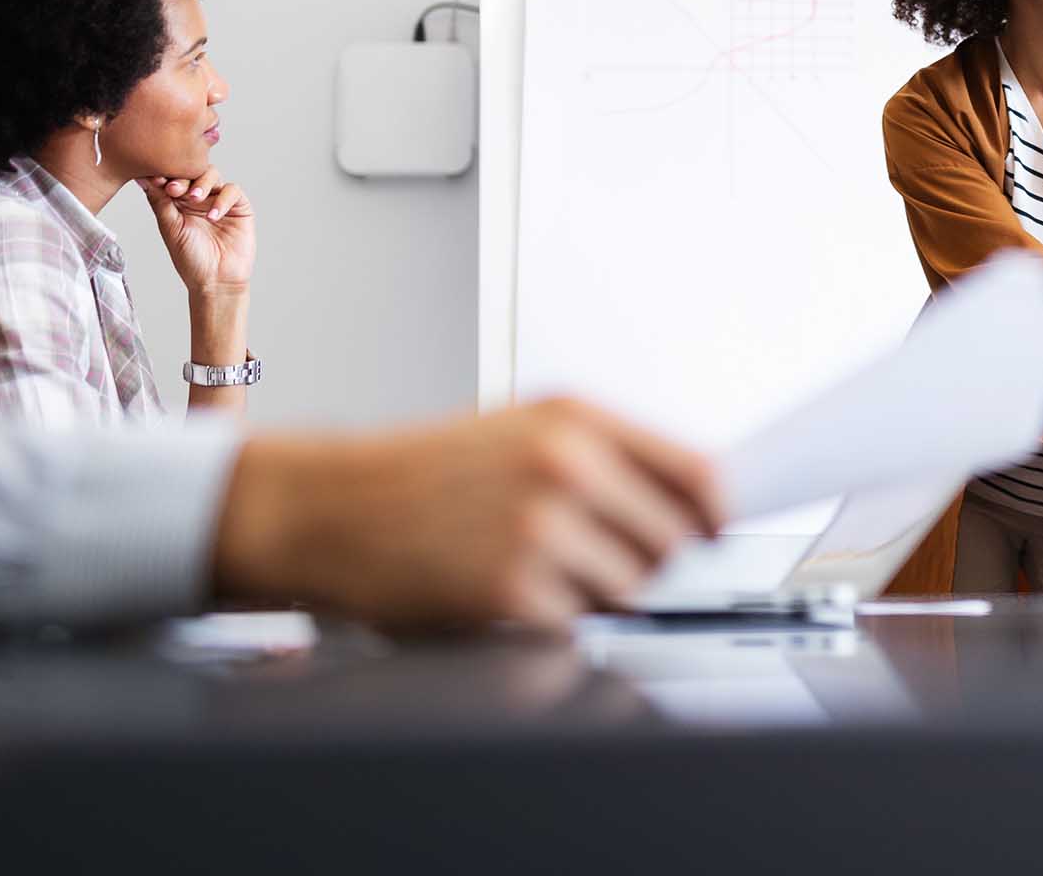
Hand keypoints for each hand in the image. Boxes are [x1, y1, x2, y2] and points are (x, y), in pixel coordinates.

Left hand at [143, 169, 254, 292]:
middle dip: (182, 177)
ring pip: (212, 174)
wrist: (215, 281)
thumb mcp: (170, 228)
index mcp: (179, 202)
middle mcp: (199, 198)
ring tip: (195, 198)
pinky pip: (232, 191)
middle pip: (192, 170)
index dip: (165, 175)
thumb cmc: (191, 259)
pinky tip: (213, 216)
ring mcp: (219, 201)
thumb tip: (144, 177)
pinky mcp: (239, 207)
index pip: (172, 177)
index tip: (156, 180)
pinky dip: (222, 199)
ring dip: (202, 183)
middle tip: (174, 189)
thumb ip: (160, 201)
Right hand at [213, 397, 724, 627]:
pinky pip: (574, 624)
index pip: (697, 471)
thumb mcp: (519, 429)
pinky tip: (498, 591)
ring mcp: (541, 527)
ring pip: (628, 588)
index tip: (715, 531)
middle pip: (671, 540)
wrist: (327, 507)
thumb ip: (605, 456)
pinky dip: (546, 621)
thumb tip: (694, 501)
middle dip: (641, 559)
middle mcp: (567, 464)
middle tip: (586, 556)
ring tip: (529, 566)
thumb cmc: (420, 474)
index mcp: (575, 418)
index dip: (715, 513)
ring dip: (592, 593)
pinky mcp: (513, 589)